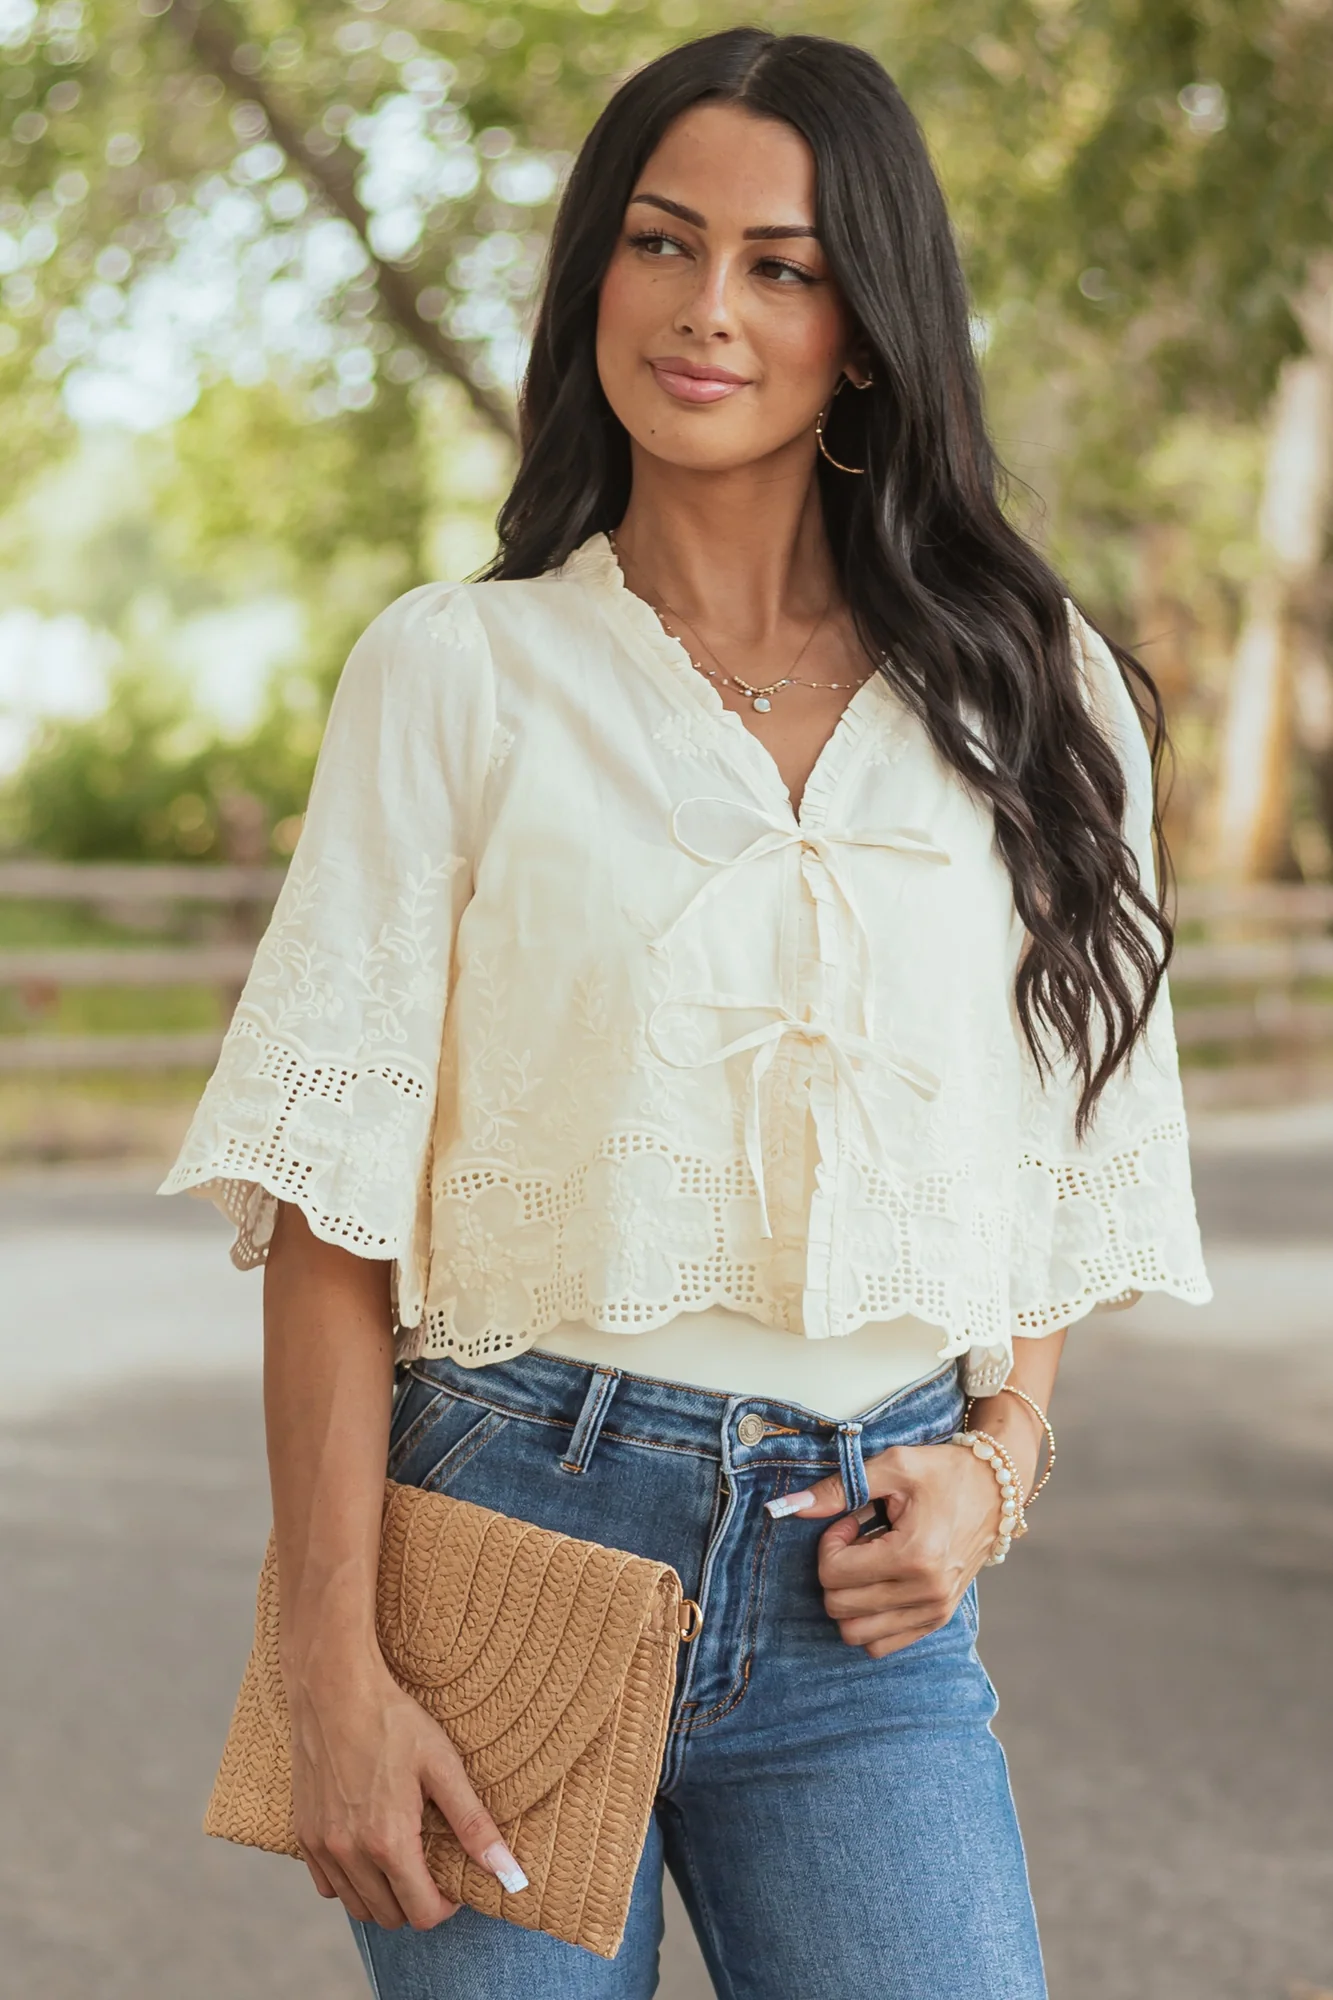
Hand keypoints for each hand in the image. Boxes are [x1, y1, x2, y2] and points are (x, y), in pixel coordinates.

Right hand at [286, 1654, 526, 1929]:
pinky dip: (350, 1882)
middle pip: (390, 1916)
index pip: (422, 1913)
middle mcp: (350, 1854)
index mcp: (389, 1841)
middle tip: (431, 1866)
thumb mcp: (443, 1766)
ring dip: (384, 1897)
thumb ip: (475, 1826)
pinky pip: (327, 1886)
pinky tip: (367, 1849)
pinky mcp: (303, 1834)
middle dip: (417, 1902)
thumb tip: (510, 1875)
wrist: (334, 1689)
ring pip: (357, 1907)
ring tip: (403, 1858)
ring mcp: (322, 1847)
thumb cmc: (392, 1721)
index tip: (455, 1879)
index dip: (447, 1905)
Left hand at [768, 1440, 1004, 1658]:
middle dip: (836, 1569)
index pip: (834, 1574)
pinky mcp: (938, 1619)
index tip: (851, 1520)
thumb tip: (790, 1508)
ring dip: (849, 1598)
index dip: (830, 1543)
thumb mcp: (893, 1466)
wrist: (996, 1488)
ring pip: (856, 1633)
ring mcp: (934, 1612)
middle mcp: (927, 1593)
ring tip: (869, 1562)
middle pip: (839, 1607)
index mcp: (915, 1556)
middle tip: (859, 1538)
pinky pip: (881, 1644)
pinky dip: (868, 1619)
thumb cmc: (944, 1472)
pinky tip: (880, 1583)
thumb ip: (838, 1488)